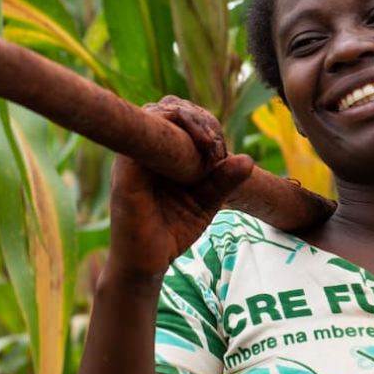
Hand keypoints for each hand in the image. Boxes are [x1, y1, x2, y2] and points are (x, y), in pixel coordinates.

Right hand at [106, 97, 253, 281]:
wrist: (147, 265)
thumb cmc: (171, 232)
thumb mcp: (205, 203)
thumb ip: (223, 182)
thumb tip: (247, 160)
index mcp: (159, 154)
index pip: (177, 115)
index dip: (202, 120)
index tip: (221, 147)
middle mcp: (143, 151)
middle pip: (168, 107)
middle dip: (199, 118)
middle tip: (216, 145)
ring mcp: (132, 159)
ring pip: (156, 114)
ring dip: (189, 120)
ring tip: (210, 146)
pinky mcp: (126, 173)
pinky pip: (140, 137)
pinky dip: (169, 130)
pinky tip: (195, 148)